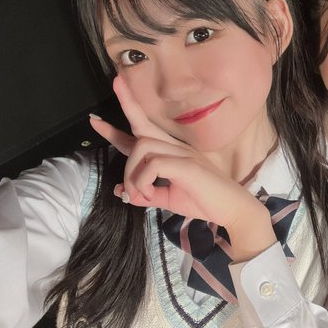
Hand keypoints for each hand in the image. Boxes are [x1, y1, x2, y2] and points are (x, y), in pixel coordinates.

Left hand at [91, 76, 275, 260]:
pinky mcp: (187, 165)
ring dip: (132, 173)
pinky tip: (148, 195)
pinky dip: (143, 180)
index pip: (143, 134)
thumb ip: (147, 194)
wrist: (233, 210)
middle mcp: (177, 147)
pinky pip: (153, 164)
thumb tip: (122, 191)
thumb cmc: (205, 202)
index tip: (95, 121)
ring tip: (138, 194)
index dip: (119, 128)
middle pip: (142, 128)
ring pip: (143, 147)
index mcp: (173, 153)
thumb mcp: (170, 199)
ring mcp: (183, 154)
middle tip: (94, 119)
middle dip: (120, 117)